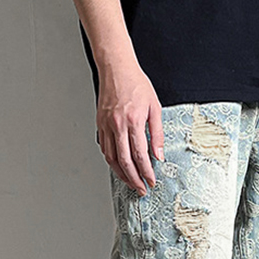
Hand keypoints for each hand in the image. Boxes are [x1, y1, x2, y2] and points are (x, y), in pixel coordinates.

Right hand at [96, 62, 163, 195]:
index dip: (146, 172)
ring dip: (121, 174)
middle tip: (141, 189)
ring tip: (131, 182)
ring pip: (112, 158)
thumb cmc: (136, 84)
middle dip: (134, 179)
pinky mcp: (100, 124)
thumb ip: (157, 133)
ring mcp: (106, 126)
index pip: (140, 155)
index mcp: (133, 121)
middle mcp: (117, 126)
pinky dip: (112, 161)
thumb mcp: (154, 107)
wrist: (116, 68)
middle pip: (125, 162)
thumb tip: (159, 155)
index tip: (151, 182)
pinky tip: (119, 167)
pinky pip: (105, 149)